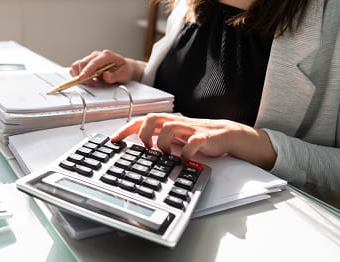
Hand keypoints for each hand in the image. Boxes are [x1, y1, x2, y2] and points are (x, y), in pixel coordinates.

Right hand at [69, 50, 143, 84]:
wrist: (124, 68)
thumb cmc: (124, 70)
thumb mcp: (124, 74)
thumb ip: (114, 76)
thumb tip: (105, 75)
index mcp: (106, 55)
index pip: (93, 63)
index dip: (86, 71)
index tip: (82, 78)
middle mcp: (97, 55)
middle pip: (83, 63)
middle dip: (83, 75)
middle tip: (91, 83)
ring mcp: (91, 58)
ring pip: (77, 65)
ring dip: (79, 75)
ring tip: (90, 81)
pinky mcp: (87, 62)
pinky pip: (77, 67)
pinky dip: (78, 74)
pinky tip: (87, 79)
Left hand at [110, 113, 276, 169]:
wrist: (226, 136)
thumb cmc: (197, 137)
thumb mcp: (173, 138)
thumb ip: (157, 139)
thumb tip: (135, 148)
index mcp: (167, 123)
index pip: (142, 120)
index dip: (126, 129)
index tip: (113, 140)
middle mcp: (176, 123)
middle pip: (153, 118)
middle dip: (144, 132)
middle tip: (145, 147)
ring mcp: (190, 129)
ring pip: (170, 126)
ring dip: (163, 142)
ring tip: (164, 155)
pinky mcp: (205, 137)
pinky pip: (194, 141)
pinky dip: (186, 151)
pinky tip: (184, 159)